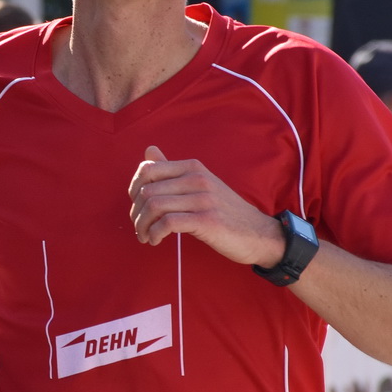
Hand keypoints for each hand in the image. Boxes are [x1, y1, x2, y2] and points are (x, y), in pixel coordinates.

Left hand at [128, 145, 281, 264]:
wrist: (258, 233)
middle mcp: (197, 179)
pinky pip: (168, 223)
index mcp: (193, 167)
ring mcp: (203, 199)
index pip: (148, 169)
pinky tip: (156, 240)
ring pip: (154, 206)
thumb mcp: (200, 185)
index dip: (133, 190)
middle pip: (147, 190)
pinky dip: (154, 233)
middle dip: (136, 213)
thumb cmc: (225, 212)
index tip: (137, 207)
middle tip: (139, 228)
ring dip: (142, 226)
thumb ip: (172, 170)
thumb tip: (149, 150)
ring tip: (146, 237)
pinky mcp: (208, 220)